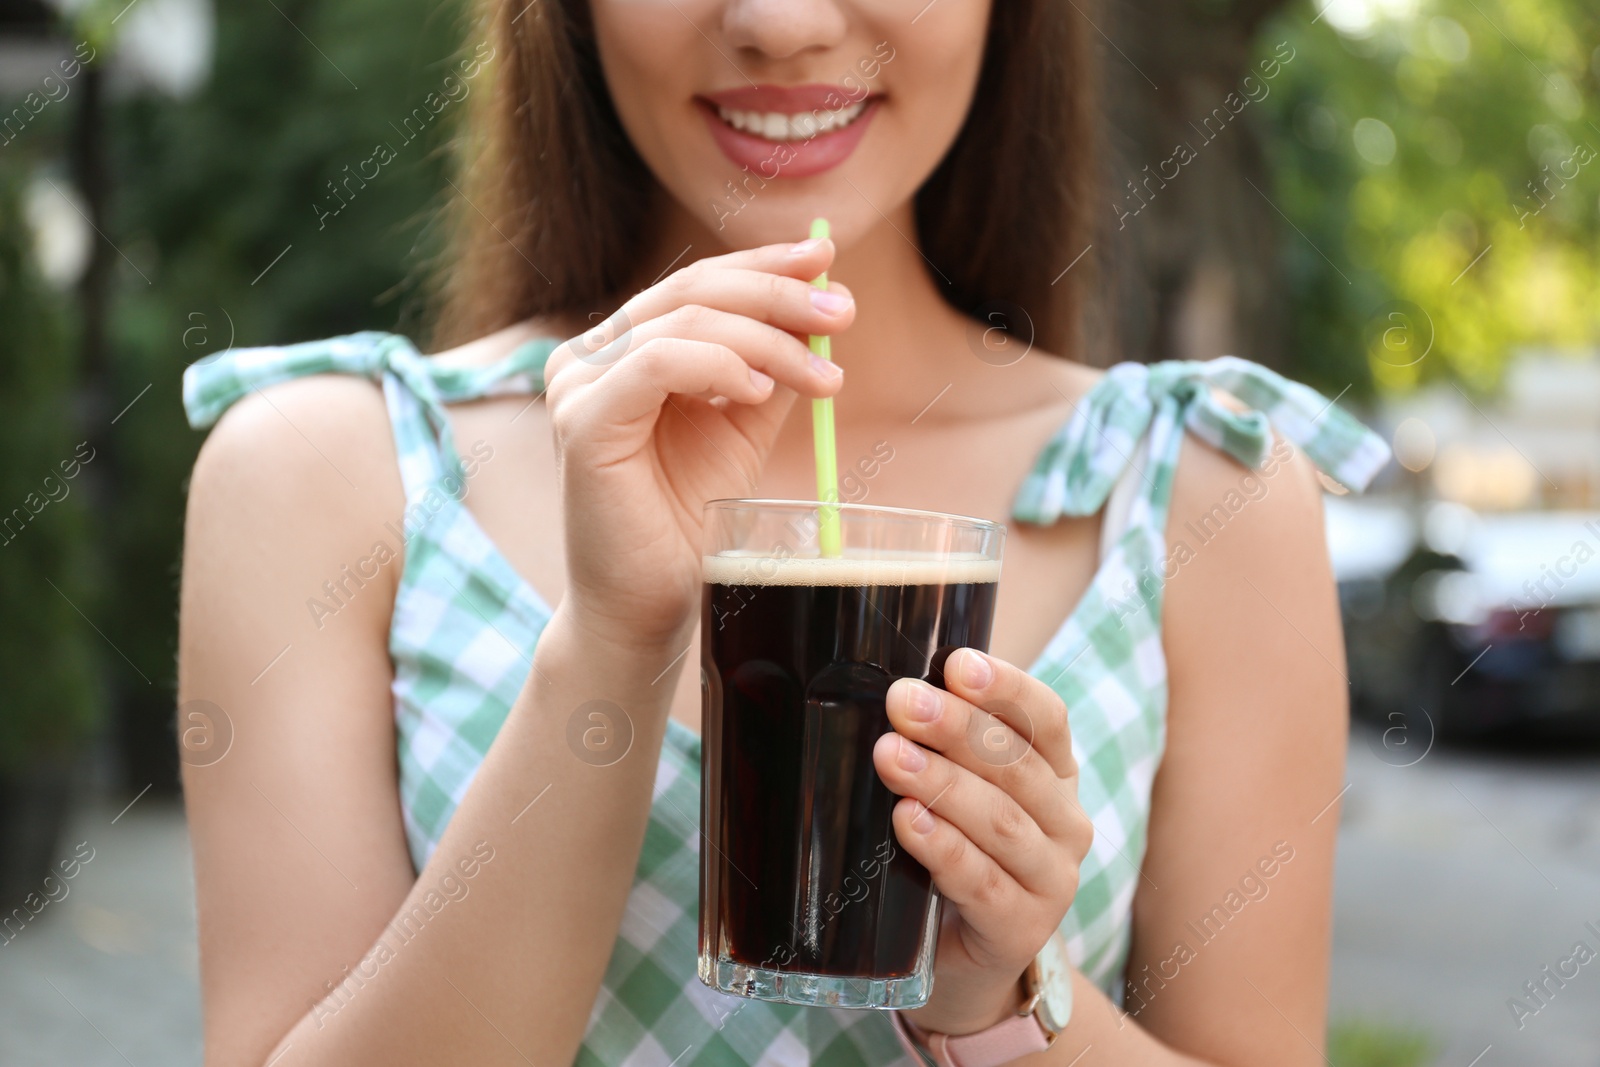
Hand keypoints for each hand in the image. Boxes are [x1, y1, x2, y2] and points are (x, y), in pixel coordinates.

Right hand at [542, 239, 850, 645]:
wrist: (650, 604)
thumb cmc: (691, 521)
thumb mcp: (743, 428)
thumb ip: (771, 368)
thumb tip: (823, 308)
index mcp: (623, 348)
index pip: (696, 282)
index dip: (763, 263)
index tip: (826, 260)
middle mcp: (590, 356)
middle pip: (693, 290)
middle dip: (778, 294)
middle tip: (842, 314)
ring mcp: (578, 385)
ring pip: (685, 321)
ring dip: (767, 338)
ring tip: (823, 376)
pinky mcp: (583, 420)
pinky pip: (658, 362)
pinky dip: (720, 365)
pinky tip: (762, 390)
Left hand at [873, 647, 1093, 1035]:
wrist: (963, 960)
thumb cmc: (957, 853)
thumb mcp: (959, 792)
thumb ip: (941, 745)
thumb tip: (889, 690)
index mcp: (1055, 773)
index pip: (1045, 718)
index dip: (1005, 688)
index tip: (955, 664)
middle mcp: (1066, 821)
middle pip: (1017, 765)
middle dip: (956, 728)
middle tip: (903, 702)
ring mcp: (1052, 878)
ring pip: (1000, 820)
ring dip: (943, 783)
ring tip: (892, 756)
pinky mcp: (1022, 928)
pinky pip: (982, 881)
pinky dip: (943, 847)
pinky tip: (908, 822)